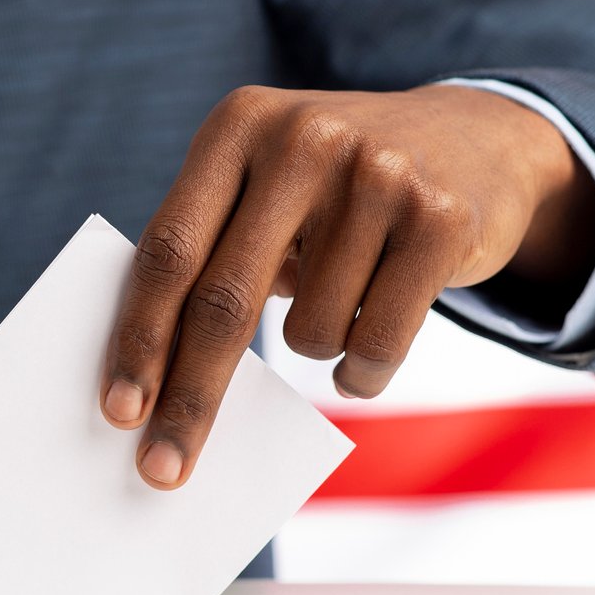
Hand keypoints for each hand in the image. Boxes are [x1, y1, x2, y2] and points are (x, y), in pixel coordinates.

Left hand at [101, 84, 594, 488]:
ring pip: (310, 332)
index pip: (169, 249)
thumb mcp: (264, 185)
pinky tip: (366, 350)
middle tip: (162, 469)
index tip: (117, 411)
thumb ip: (210, 251)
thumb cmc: (332, 189)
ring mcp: (378, 173)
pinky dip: (361, 374)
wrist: (478, 140)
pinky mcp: (440, 219)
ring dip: (314, 350)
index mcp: (237, 125)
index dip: (139, 336)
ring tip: (340, 303)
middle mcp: (302, 139)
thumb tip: (153, 384)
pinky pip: (376, 346)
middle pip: (224, 301)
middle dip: (190, 398)